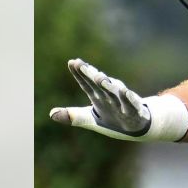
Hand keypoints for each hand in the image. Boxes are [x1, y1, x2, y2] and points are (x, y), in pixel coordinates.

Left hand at [49, 59, 187, 141]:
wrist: (137, 125)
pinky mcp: (135, 109)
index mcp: (98, 96)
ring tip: (100, 77)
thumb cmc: (112, 118)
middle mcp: (109, 95)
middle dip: (91, 75)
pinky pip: (132, 103)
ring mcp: (122, 101)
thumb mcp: (90, 118)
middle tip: (82, 65)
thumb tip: (51, 114)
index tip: (72, 62)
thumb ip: (73, 115)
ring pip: (114, 92)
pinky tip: (126, 92)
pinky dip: (129, 98)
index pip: (86, 83)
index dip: (79, 74)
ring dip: (108, 84)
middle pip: (99, 84)